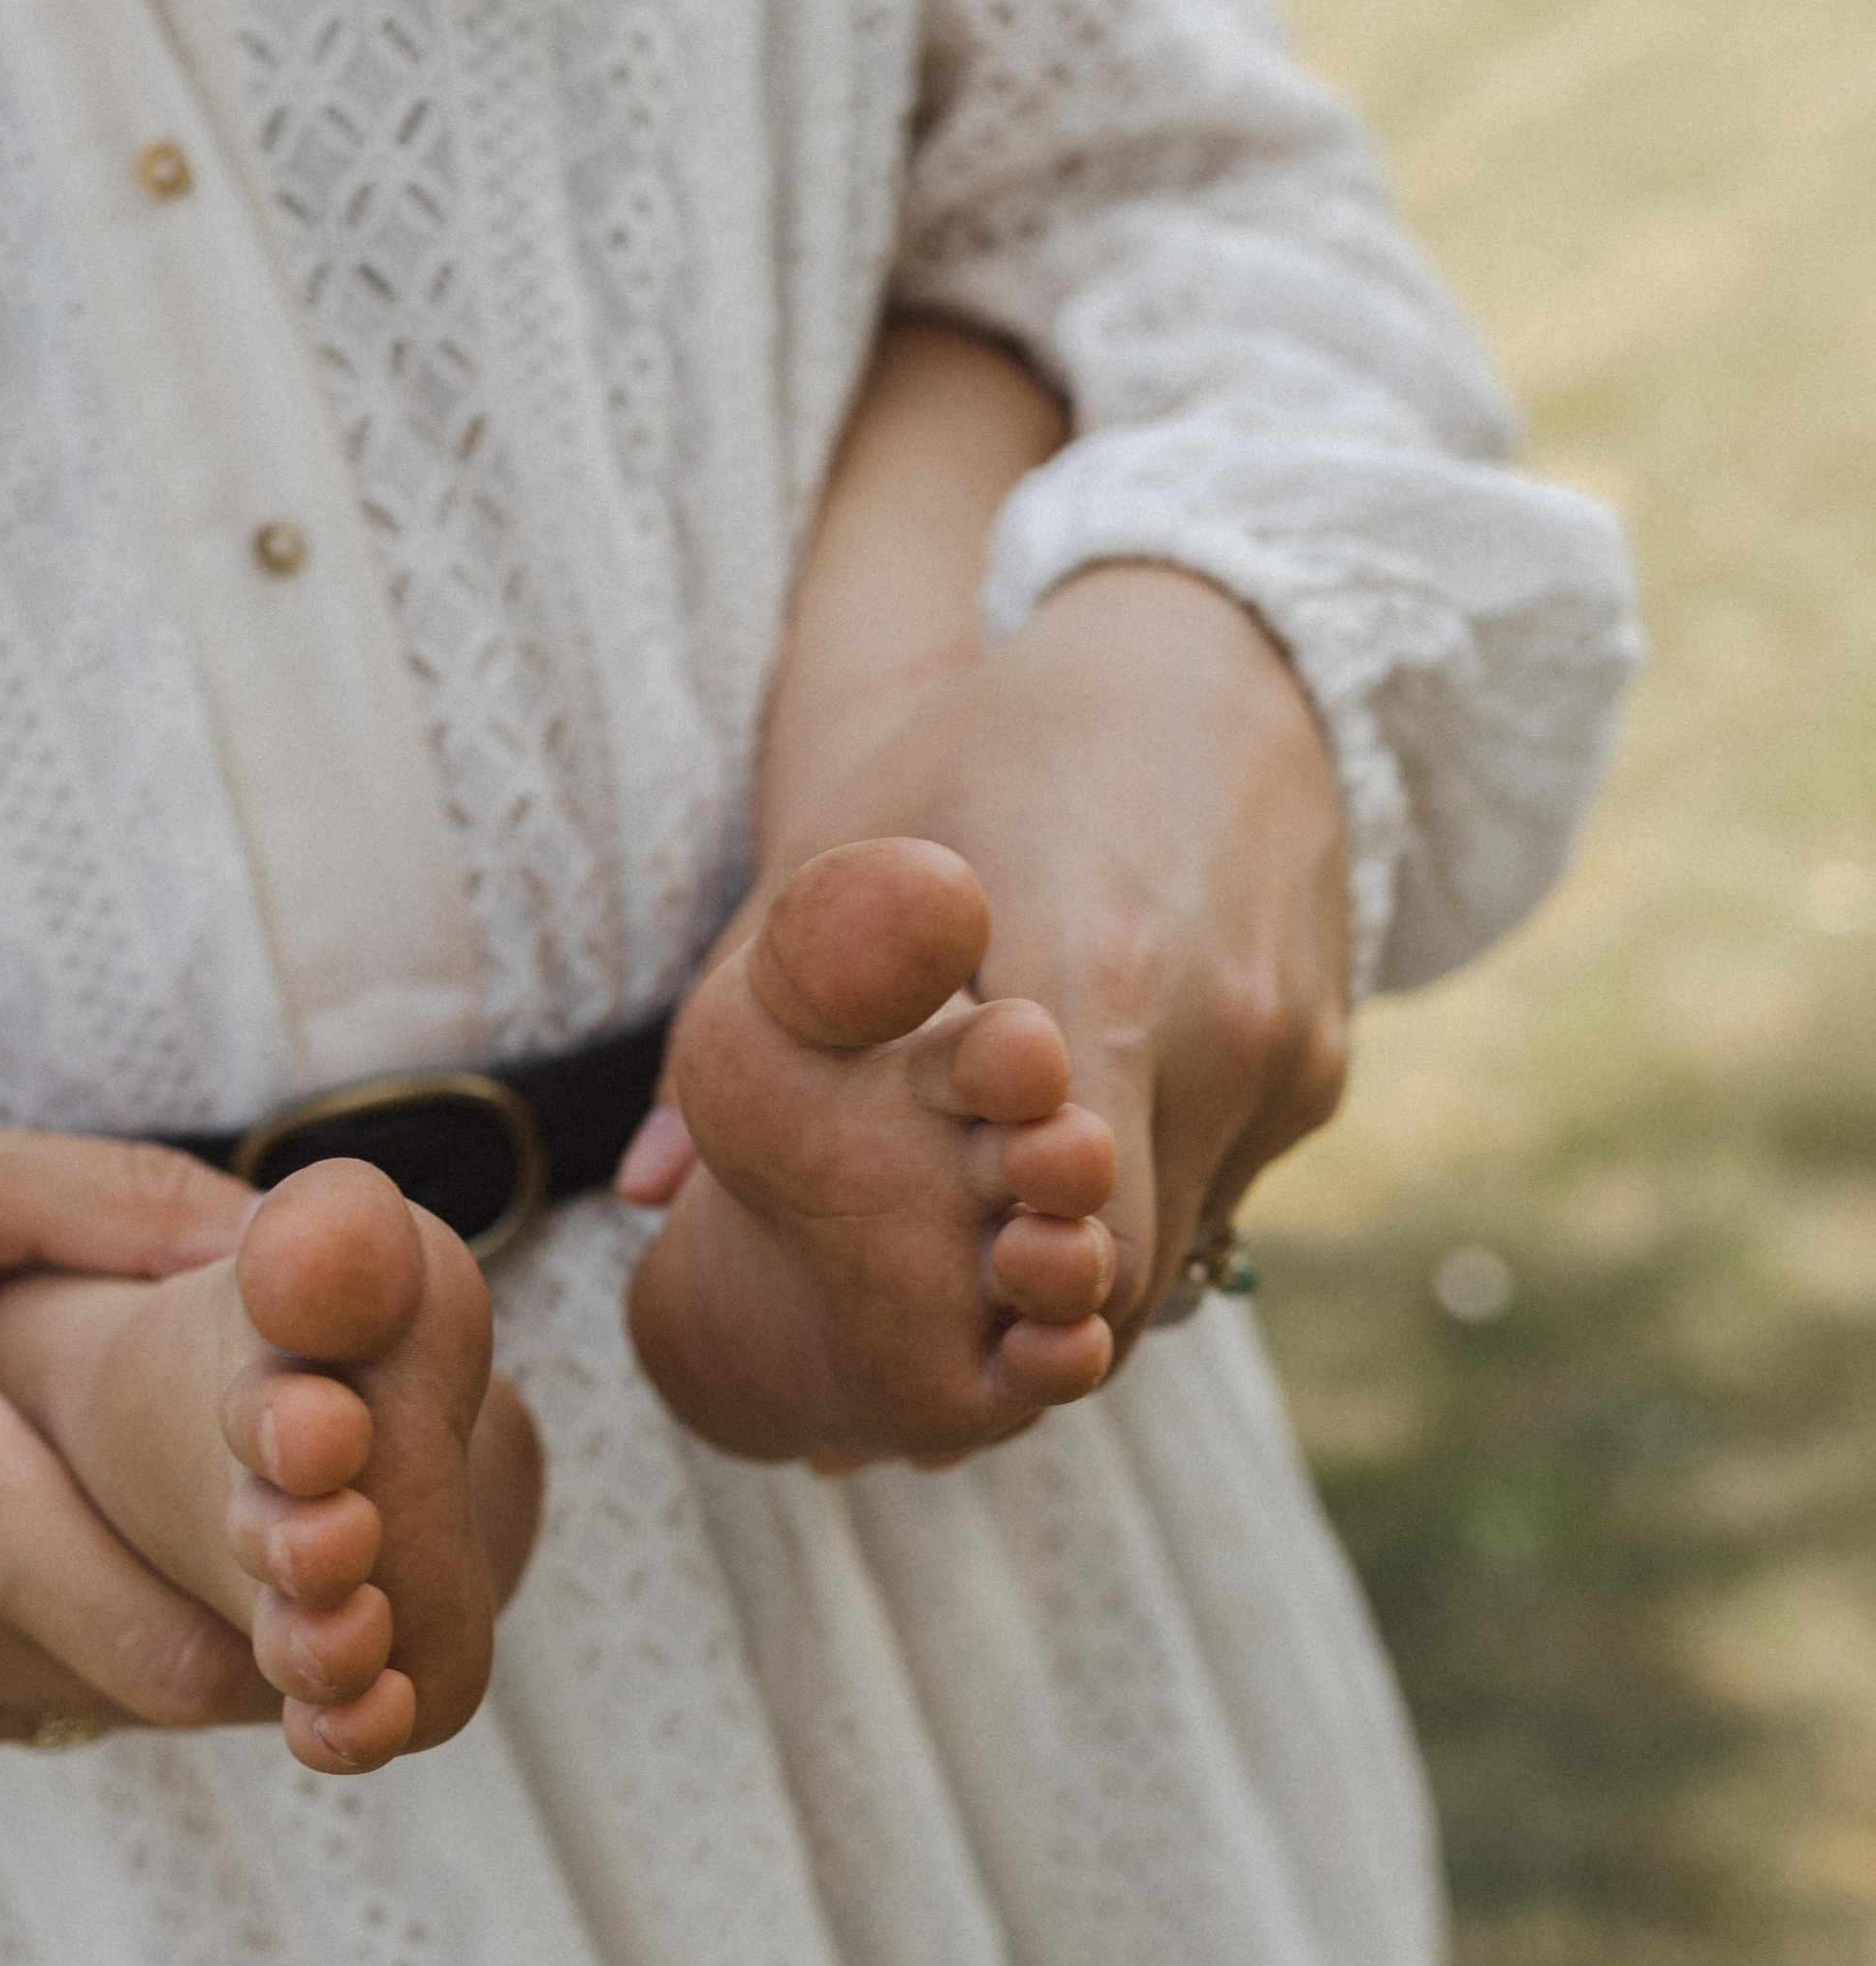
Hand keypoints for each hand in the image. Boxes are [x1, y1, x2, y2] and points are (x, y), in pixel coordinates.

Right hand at [0, 1117, 279, 1753]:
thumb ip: (122, 1200)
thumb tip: (299, 1228)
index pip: (189, 1651)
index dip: (288, 1615)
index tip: (329, 1534)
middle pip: (158, 1693)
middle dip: (239, 1620)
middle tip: (288, 1524)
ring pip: (86, 1710)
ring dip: (143, 1633)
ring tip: (170, 1519)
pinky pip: (2, 1709)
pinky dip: (56, 1648)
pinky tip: (54, 1545)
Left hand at [718, 562, 1349, 1357]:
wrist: (1219, 646)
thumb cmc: (992, 743)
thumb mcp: (845, 848)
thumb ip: (743, 1025)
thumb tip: (640, 1189)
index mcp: (1099, 982)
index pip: (1071, 1243)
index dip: (997, 1304)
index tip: (925, 1314)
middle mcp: (1219, 1033)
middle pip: (1126, 1275)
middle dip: (1035, 1308)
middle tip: (943, 1319)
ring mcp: (1288, 1054)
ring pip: (1182, 1242)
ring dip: (1090, 1253)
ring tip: (995, 1234)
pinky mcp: (1325, 1064)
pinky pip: (1225, 1179)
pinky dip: (1150, 1188)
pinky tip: (1078, 1142)